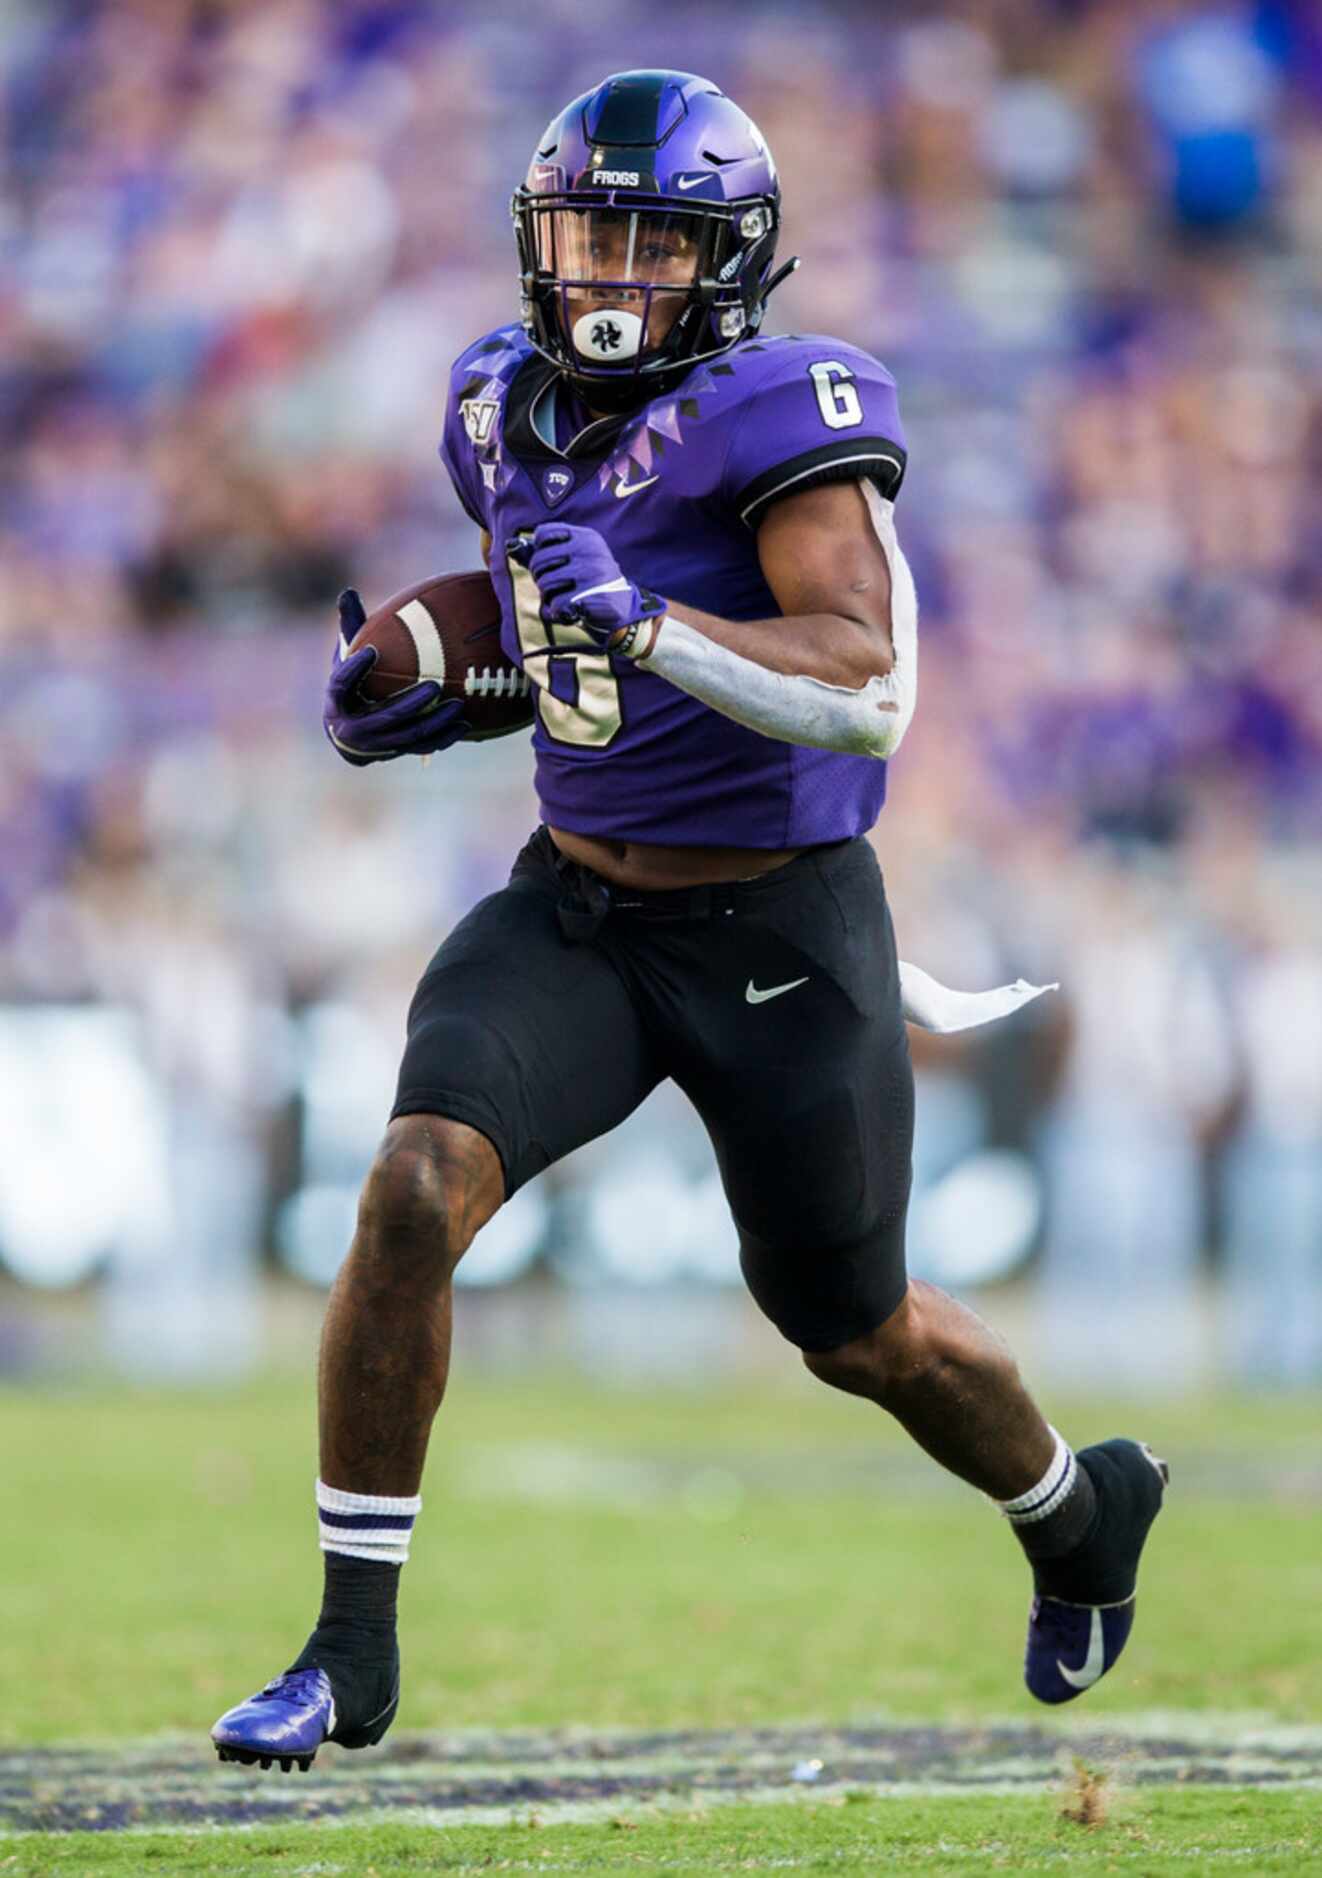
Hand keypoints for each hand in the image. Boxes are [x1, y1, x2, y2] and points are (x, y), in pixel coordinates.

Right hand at [324, 590, 466, 766]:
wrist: (348, 732)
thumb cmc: (351, 684)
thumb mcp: (346, 657)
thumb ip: (351, 629)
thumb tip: (347, 591)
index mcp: (337, 702)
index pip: (341, 686)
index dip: (355, 670)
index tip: (372, 650)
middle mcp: (352, 728)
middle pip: (385, 716)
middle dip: (411, 704)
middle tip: (434, 686)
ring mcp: (375, 745)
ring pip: (408, 736)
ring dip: (435, 722)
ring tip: (457, 706)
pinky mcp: (393, 753)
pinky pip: (421, 747)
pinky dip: (443, 737)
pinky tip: (463, 724)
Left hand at [517, 525, 662, 650]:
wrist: (623, 607)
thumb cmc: (591, 582)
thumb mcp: (574, 560)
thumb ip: (545, 553)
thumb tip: (511, 546)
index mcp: (585, 536)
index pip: (543, 534)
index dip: (538, 552)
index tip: (550, 564)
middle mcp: (588, 550)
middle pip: (539, 560)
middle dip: (539, 577)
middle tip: (551, 586)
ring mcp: (590, 572)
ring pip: (545, 583)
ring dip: (548, 596)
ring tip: (562, 598)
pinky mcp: (590, 595)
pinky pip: (555, 604)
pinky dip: (556, 612)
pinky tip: (568, 612)